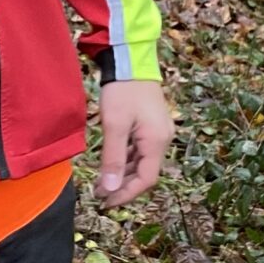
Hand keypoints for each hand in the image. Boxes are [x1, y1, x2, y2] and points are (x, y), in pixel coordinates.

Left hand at [96, 80, 172, 204]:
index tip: (106, 202)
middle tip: (100, 194)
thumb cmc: (122, 91)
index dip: (127, 194)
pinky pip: (141, 150)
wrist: (130, 60)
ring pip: (142, 162)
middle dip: (123, 186)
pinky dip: (126, 160)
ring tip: (102, 182)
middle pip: (146, 172)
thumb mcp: (114, 125)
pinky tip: (112, 163)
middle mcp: (163, 138)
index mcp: (157, 141)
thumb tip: (109, 188)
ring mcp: (159, 131)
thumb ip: (112, 158)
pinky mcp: (152, 125)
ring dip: (124, 174)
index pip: (146, 179)